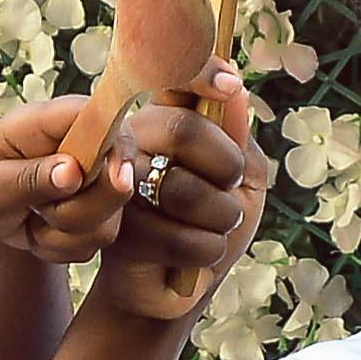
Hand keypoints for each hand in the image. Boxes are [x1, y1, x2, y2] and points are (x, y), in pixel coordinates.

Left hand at [0, 96, 111, 273]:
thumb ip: (23, 178)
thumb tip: (72, 171)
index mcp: (45, 122)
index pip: (99, 114)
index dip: (113, 142)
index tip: (111, 177)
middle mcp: (78, 145)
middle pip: (118, 171)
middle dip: (81, 208)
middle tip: (39, 211)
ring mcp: (93, 179)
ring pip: (111, 215)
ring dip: (66, 233)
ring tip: (31, 221)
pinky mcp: (98, 211)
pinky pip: (98, 240)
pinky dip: (64, 248)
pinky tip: (40, 233)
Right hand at [77, 77, 262, 340]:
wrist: (174, 288)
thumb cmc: (209, 228)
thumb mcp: (242, 182)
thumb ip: (238, 140)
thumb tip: (236, 92)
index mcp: (162, 121)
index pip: (174, 79)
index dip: (200, 71)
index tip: (231, 83)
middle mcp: (132, 144)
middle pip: (184, 131)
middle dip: (225, 169)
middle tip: (229, 192)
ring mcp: (120, 187)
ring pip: (185, 190)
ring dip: (220, 220)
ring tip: (210, 231)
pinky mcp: (118, 231)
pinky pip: (179, 235)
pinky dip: (204, 252)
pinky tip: (191, 257)